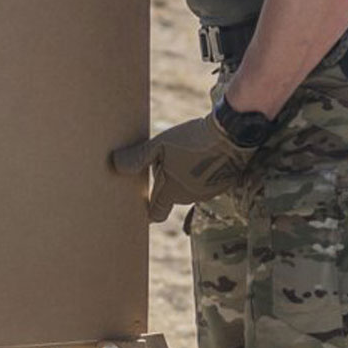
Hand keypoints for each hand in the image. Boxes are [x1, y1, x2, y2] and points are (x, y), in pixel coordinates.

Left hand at [110, 109, 254, 222]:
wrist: (232, 133)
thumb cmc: (192, 140)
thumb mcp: (159, 145)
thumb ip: (137, 158)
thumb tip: (116, 165)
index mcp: (172, 192)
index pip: (155, 213)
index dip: (148, 211)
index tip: (142, 201)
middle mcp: (190, 198)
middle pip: (172, 197)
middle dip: (165, 186)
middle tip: (160, 164)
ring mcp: (209, 192)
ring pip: (190, 189)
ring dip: (184, 178)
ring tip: (184, 154)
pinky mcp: (224, 182)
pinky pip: (206, 183)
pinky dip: (202, 174)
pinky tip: (202, 157)